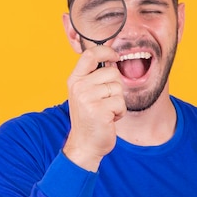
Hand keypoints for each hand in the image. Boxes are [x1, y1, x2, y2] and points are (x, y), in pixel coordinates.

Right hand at [63, 46, 125, 171]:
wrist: (85, 145)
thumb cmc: (89, 119)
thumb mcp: (85, 94)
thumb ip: (94, 77)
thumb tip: (112, 59)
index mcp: (75, 80)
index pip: (90, 55)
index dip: (106, 51)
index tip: (115, 55)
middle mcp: (79, 87)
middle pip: (112, 72)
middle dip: (116, 87)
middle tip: (105, 102)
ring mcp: (87, 98)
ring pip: (118, 88)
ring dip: (118, 101)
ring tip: (106, 111)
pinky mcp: (99, 110)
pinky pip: (121, 103)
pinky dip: (120, 112)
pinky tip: (109, 119)